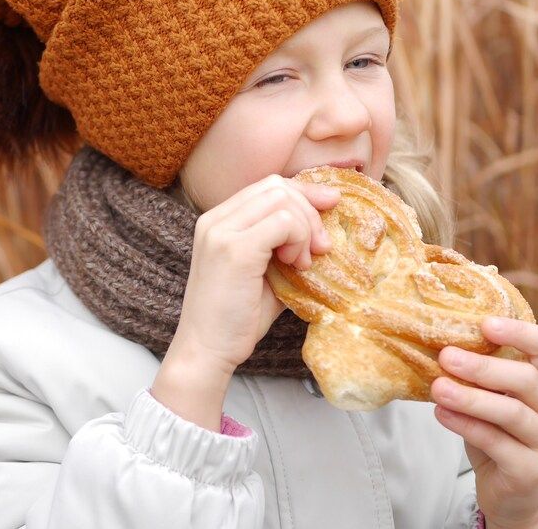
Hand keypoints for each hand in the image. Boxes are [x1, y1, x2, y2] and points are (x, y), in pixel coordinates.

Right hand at [174, 173, 339, 375]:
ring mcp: (221, 231)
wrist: (206, 352)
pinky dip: (299, 239)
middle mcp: (215, 219)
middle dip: (310, 210)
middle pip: (276, 186)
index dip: (304, 193)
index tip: (330, 207)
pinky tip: (295, 266)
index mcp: (219, 221)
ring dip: (305, 227)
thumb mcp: (265, 273)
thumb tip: (325, 231)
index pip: (267, 186)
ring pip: (281, 198)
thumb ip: (284, 246)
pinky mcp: (234, 249)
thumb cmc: (237, 319)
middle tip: (320, 247)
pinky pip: (283, 222)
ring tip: (302, 262)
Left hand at [431, 317, 537, 528]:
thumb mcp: (494, 396)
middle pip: (527, 379)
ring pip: (512, 412)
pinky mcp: (532, 471)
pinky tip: (441, 414)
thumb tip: (441, 340)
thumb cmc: (498, 432)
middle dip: (484, 366)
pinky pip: (496, 443)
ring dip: (470, 397)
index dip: (519, 332)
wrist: (510, 492)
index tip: (485, 324)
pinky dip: (466, 425)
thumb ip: (482, 373)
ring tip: (438, 387)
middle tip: (446, 356)